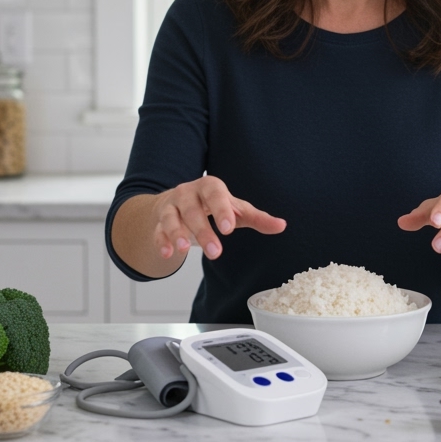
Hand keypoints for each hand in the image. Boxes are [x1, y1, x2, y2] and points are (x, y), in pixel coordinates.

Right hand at [150, 176, 285, 259]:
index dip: (221, 210)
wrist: (178, 203)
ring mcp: (171, 206)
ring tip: (184, 249)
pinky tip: (168, 253)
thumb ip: (257, 218)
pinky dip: (161, 241)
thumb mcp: (235, 210)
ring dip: (176, 232)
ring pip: (172, 218)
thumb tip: (282, 225)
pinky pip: (158, 230)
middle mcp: (188, 193)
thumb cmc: (211, 206)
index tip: (229, 229)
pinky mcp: (159, 221)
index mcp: (209, 187)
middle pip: (193, 210)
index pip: (215, 194)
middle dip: (203, 231)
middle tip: (216, 252)